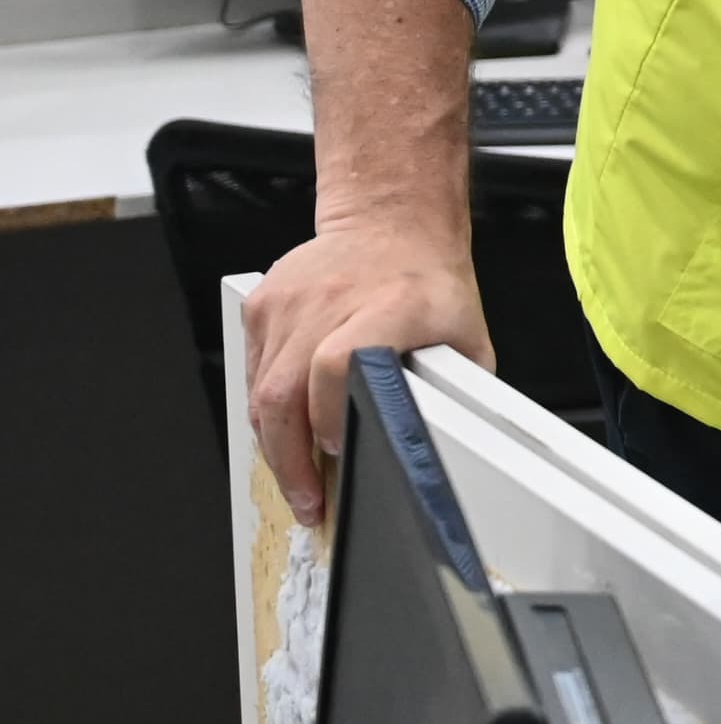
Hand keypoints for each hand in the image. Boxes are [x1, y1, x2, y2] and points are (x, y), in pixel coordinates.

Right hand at [243, 214, 493, 524]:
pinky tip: (288, 427)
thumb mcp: (465, 335)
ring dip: (276, 445)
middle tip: (309, 501)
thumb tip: (450, 447)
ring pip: (260, 393)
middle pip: (284, 393)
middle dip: (291, 462)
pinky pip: (252, 373)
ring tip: (298, 478)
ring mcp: (288, 303)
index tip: (342, 451)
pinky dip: (268, 409)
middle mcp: (331, 301)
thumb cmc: (429, 283)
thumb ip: (456, 390)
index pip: (338, 364)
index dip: (331, 417)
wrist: (391, 222)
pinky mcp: (261, 306)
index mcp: (391, 307)